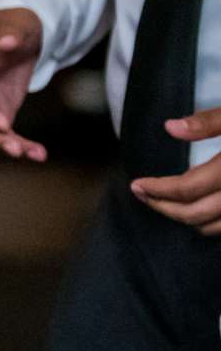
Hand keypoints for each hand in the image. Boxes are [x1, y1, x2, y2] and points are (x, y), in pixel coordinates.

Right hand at [0, 7, 46, 162]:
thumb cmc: (15, 25)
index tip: (4, 123)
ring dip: (8, 144)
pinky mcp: (0, 111)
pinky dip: (22, 144)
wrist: (18, 33)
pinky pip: (6, 133)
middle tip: (14, 147)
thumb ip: (12, 34)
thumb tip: (4, 44)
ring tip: (33, 154)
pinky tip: (39, 153)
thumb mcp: (17, 25)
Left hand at [130, 107, 220, 233]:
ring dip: (186, 218)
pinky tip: (197, 206)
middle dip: (163, 207)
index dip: (158, 189)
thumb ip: (207, 123)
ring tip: (164, 202)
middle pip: (195, 214)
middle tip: (142, 194)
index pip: (187, 188)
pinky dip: (209, 222)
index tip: (136, 185)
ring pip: (213, 227)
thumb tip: (169, 127)